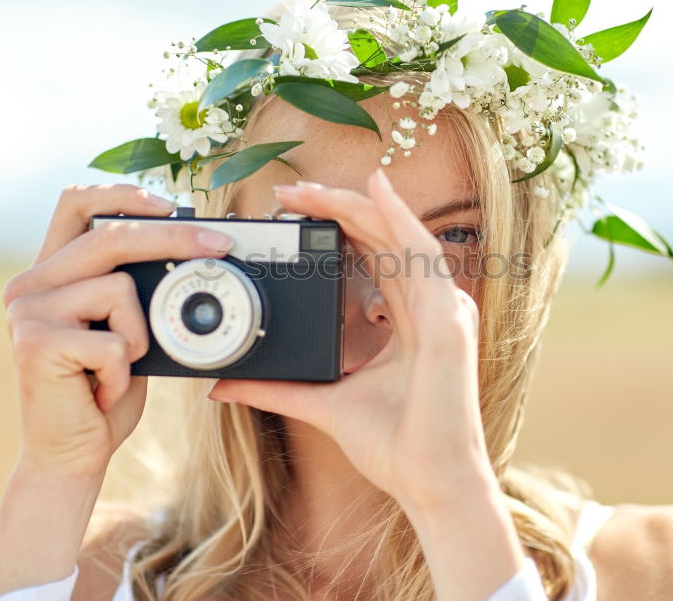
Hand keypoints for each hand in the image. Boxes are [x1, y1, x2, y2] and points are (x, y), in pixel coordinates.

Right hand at [1, 184, 232, 479]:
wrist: (72, 454)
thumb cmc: (104, 390)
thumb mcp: (126, 330)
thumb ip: (136, 290)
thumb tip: (196, 250)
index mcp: (50, 272)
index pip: (75, 202)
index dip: (125, 194)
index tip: (172, 203)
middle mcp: (29, 284)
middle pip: (111, 236)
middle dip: (175, 237)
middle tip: (220, 245)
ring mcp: (27, 312)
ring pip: (119, 290)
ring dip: (140, 336)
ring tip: (116, 369)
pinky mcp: (36, 345)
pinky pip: (115, 342)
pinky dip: (125, 373)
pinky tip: (102, 391)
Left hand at [208, 169, 493, 509]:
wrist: (428, 484)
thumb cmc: (395, 447)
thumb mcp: (323, 403)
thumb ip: (277, 387)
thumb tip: (224, 386)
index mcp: (411, 321)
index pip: (376, 257)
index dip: (338, 227)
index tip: (291, 214)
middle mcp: (432, 307)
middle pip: (384, 238)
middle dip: (336, 208)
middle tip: (287, 191)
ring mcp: (445, 310)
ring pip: (399, 235)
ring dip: (355, 205)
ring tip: (310, 188)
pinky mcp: (448, 320)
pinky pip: (422, 255)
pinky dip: (400, 218)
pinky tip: (375, 190)